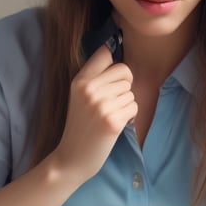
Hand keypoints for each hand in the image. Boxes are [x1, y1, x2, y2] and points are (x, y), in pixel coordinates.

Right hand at [50, 45, 136, 181]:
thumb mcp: (78, 96)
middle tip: (110, 103)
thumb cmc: (80, 125)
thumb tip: (113, 47)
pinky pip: (134, 107)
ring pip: (130, 91)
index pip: (105, 53)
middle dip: (124, 87)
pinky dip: (129, 116)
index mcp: (79, 80)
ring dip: (125, 104)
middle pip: (125, 72)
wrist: (72, 157)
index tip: (114, 73)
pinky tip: (114, 125)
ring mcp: (101, 105)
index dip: (115, 63)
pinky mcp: (113, 121)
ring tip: (108, 116)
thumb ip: (94, 76)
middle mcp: (89, 89)